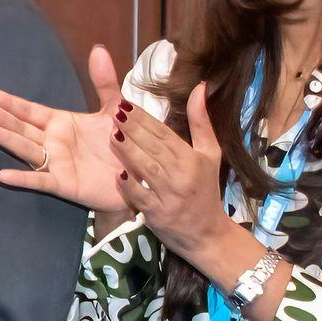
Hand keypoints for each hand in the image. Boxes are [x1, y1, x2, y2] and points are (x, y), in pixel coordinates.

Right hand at [0, 44, 130, 214]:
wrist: (139, 175)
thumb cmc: (122, 143)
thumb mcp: (114, 108)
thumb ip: (104, 82)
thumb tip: (98, 49)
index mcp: (60, 123)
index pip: (30, 111)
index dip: (12, 103)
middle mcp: (53, 142)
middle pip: (23, 128)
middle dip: (3, 118)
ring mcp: (56, 163)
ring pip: (26, 150)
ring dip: (6, 140)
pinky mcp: (64, 184)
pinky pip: (40, 180)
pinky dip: (22, 178)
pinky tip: (2, 175)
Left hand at [117, 78, 239, 257]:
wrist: (207, 233)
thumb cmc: (205, 189)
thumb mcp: (210, 154)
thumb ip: (201, 122)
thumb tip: (199, 87)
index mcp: (193, 158)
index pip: (165, 134)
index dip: (145, 119)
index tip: (125, 104)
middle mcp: (183, 174)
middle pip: (155, 148)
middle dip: (133, 130)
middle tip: (113, 113)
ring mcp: (170, 195)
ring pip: (147, 169)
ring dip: (129, 152)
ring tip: (111, 135)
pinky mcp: (159, 214)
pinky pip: (141, 197)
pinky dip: (130, 187)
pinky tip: (117, 174)